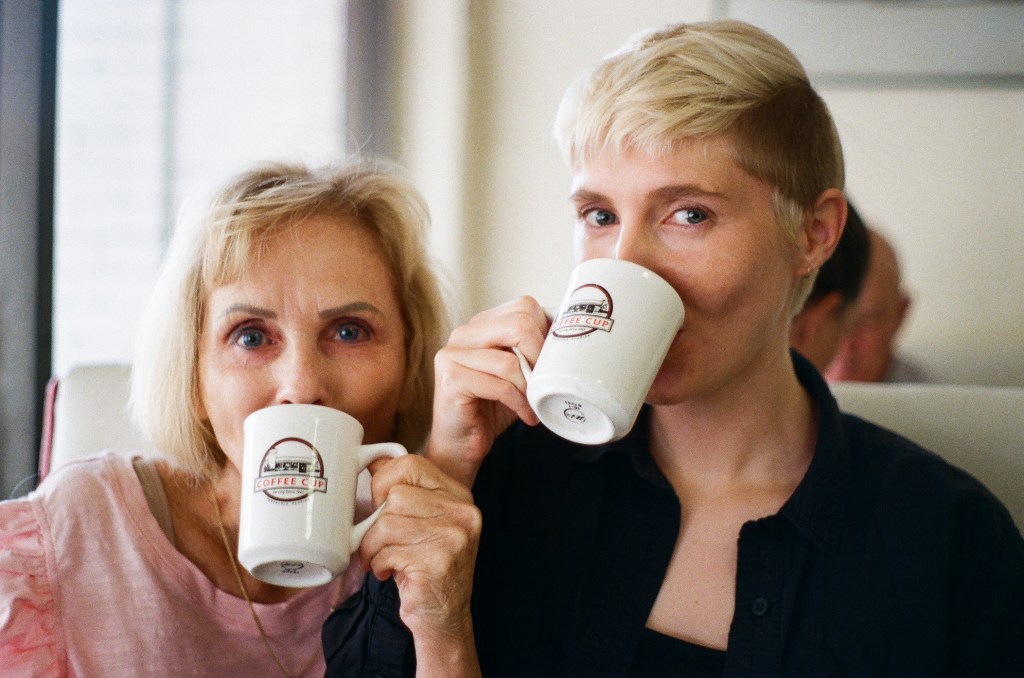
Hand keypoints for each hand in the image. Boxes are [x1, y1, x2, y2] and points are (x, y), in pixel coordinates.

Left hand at [359, 455, 482, 673]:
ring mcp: (454, 537)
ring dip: (373, 547)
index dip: (384, 481)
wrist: (445, 618)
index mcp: (459, 496)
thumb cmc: (426, 568)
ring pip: (386, 524)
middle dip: (375, 522)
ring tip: (382, 559)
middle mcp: (462, 513)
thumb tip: (373, 461)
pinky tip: (389, 572)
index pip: (411, 464)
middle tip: (378, 541)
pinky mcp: (438, 562)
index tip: (379, 503)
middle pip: (395, 496)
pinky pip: (387, 551)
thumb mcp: (423, 524)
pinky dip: (378, 564)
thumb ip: (405, 492)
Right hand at [427, 296, 548, 485]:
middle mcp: (463, 333)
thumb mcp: (518, 373)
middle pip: (518, 324)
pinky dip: (519, 403)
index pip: (524, 306)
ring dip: (530, 388)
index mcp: (481, 324)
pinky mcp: (451, 379)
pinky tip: (525, 416)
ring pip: (509, 360)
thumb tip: (571, 336)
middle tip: (546, 382)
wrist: (461, 445)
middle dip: (541, 356)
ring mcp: (452, 354)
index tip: (553, 361)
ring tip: (535, 405)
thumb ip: (533, 350)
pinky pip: (499, 385)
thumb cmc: (492, 408)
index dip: (547, 333)